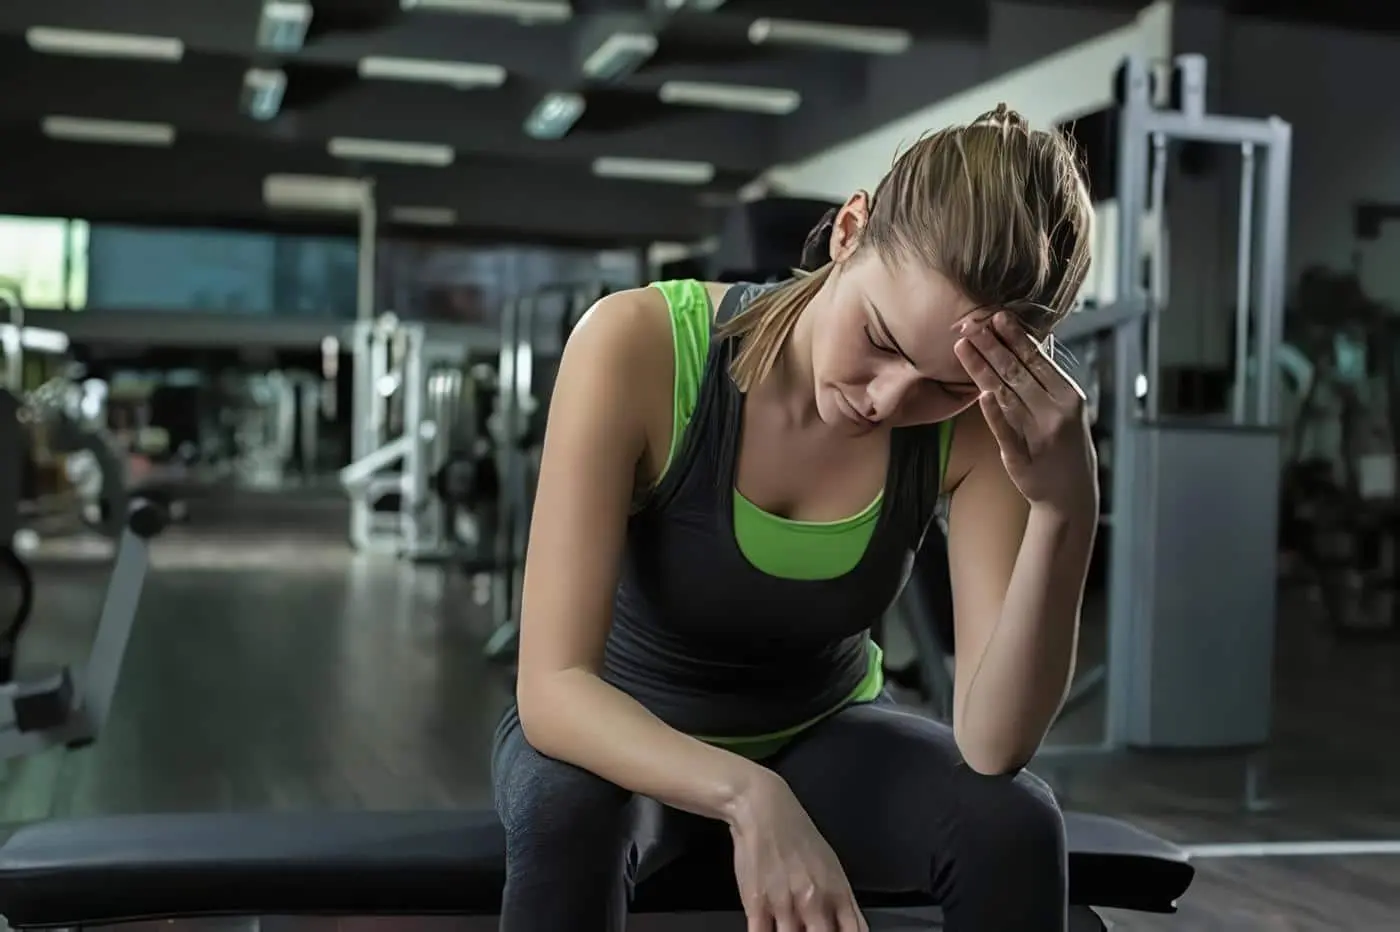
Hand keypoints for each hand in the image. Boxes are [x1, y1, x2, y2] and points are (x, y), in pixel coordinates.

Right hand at [729, 770, 866, 931]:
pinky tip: (768, 930)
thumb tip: (847, 929)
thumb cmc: (796, 834)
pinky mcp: (756, 905)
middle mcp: (814, 901)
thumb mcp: (831, 865)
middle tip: (807, 929)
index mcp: (838, 893)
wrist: (763, 809)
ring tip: (788, 927)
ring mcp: (785, 905)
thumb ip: (840, 903)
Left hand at [954, 312, 1097, 512]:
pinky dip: (994, 413)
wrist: (1071, 497)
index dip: (1015, 338)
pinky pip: (1005, 431)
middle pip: (1018, 372)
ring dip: (983, 368)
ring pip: (1006, 394)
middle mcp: (1055, 412)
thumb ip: (1046, 384)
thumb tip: (1025, 348)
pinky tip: (982, 395)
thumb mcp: (1066, 411)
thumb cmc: (1065, 448)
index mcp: (1067, 397)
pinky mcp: (1020, 456)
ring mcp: (1038, 434)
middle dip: (992, 345)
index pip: (1036, 361)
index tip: (996, 317)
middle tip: (971, 323)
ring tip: (963, 345)